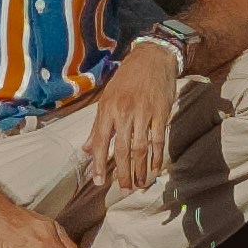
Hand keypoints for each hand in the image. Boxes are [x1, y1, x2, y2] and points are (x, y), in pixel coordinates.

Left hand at [64, 41, 185, 235]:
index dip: (100, 164)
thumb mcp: (106, 98)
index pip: (102, 142)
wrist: (152, 58)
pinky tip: (154, 171)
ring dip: (140, 170)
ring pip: (141, 149)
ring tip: (139, 185)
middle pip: (123, 150)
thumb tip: (87, 150)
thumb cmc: (127, 79)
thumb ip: (97, 126)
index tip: (98, 182)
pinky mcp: (161, 113)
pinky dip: (156, 158)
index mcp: (108, 109)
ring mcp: (144, 113)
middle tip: (123, 190)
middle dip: (122, 173)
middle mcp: (125, 112)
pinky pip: (158, 141)